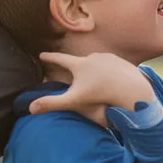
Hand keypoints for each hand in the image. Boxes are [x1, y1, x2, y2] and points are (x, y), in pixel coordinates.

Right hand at [30, 52, 155, 121]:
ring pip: (95, 61)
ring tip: (89, 74)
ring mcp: (109, 57)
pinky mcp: (122, 61)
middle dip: (72, 64)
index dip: (50, 57)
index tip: (41, 54)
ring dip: (90, 66)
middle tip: (67, 66)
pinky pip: (110, 64)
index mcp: (80, 64)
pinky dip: (105, 69)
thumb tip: (30, 108)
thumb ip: (52, 103)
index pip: (60, 59)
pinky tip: (107, 76)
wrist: (133, 90)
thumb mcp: (74, 100)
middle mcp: (93, 56)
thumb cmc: (101, 95)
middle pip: (79, 60)